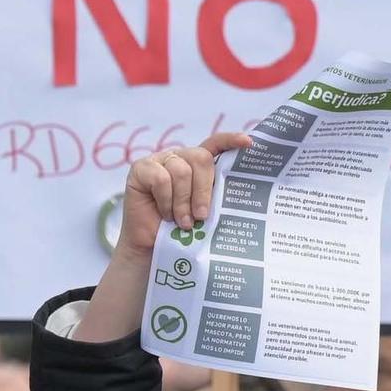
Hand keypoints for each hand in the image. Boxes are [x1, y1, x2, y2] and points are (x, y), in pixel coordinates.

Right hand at [76, 131, 252, 342]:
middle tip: (202, 216)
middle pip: (200, 158)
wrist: (152, 250)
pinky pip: (161, 178)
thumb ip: (214, 194)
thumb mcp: (203, 211)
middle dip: (204, 190)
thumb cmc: (181, 232)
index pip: (215, 144)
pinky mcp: (141, 169)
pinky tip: (165, 214)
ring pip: (181, 170)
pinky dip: (166, 200)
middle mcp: (179, 158)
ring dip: (183, 202)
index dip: (230, 140)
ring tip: (183, 222)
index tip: (249, 143)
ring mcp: (159, 161)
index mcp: (197, 165)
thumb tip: (236, 191)